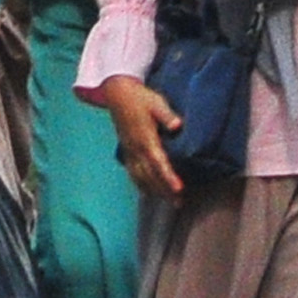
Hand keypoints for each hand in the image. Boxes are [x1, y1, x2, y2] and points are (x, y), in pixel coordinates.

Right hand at [97, 77, 184, 199]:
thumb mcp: (156, 102)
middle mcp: (135, 148)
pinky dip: (142, 185)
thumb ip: (166, 115)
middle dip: (164, 190)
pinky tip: (151, 193)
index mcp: (145, 138)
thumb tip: (177, 125)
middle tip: (179, 203)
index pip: (158, 162)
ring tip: (170, 202)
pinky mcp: (126, 152)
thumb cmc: (141, 98)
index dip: (168, 177)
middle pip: (150, 175)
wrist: (118, 94)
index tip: (179, 189)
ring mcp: (129, 151)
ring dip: (154, 191)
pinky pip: (133, 173)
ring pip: (140, 177)